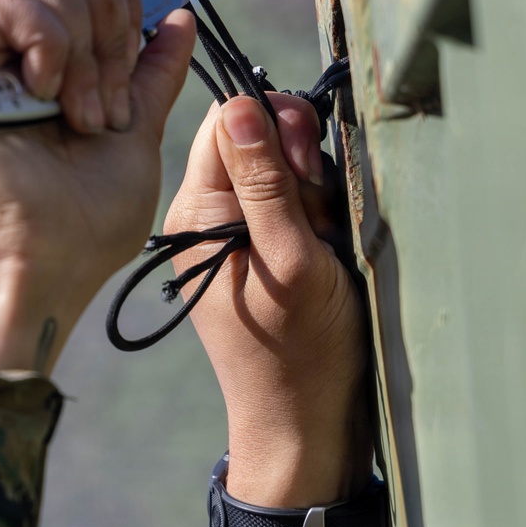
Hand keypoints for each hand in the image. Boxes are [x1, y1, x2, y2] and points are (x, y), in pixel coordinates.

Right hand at [0, 0, 195, 372]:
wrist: (44, 259)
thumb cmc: (87, 216)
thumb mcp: (139, 129)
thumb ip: (153, 69)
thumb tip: (179, 14)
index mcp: (50, 48)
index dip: (126, 3)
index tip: (130, 75)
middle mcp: (5, 38)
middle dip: (111, 25)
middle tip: (105, 106)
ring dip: (81, 47)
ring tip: (78, 115)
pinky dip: (45, 43)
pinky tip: (42, 96)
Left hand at [165, 93, 371, 506]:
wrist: (306, 423)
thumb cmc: (302, 351)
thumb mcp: (289, 258)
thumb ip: (263, 181)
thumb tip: (238, 103)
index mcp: (197, 212)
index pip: (226, 119)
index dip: (275, 125)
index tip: (307, 169)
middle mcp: (209, 214)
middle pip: (257, 136)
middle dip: (302, 162)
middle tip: (320, 214)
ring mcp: (237, 232)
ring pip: (284, 168)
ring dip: (317, 194)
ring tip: (325, 243)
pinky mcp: (265, 248)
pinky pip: (295, 203)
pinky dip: (320, 218)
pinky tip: (328, 252)